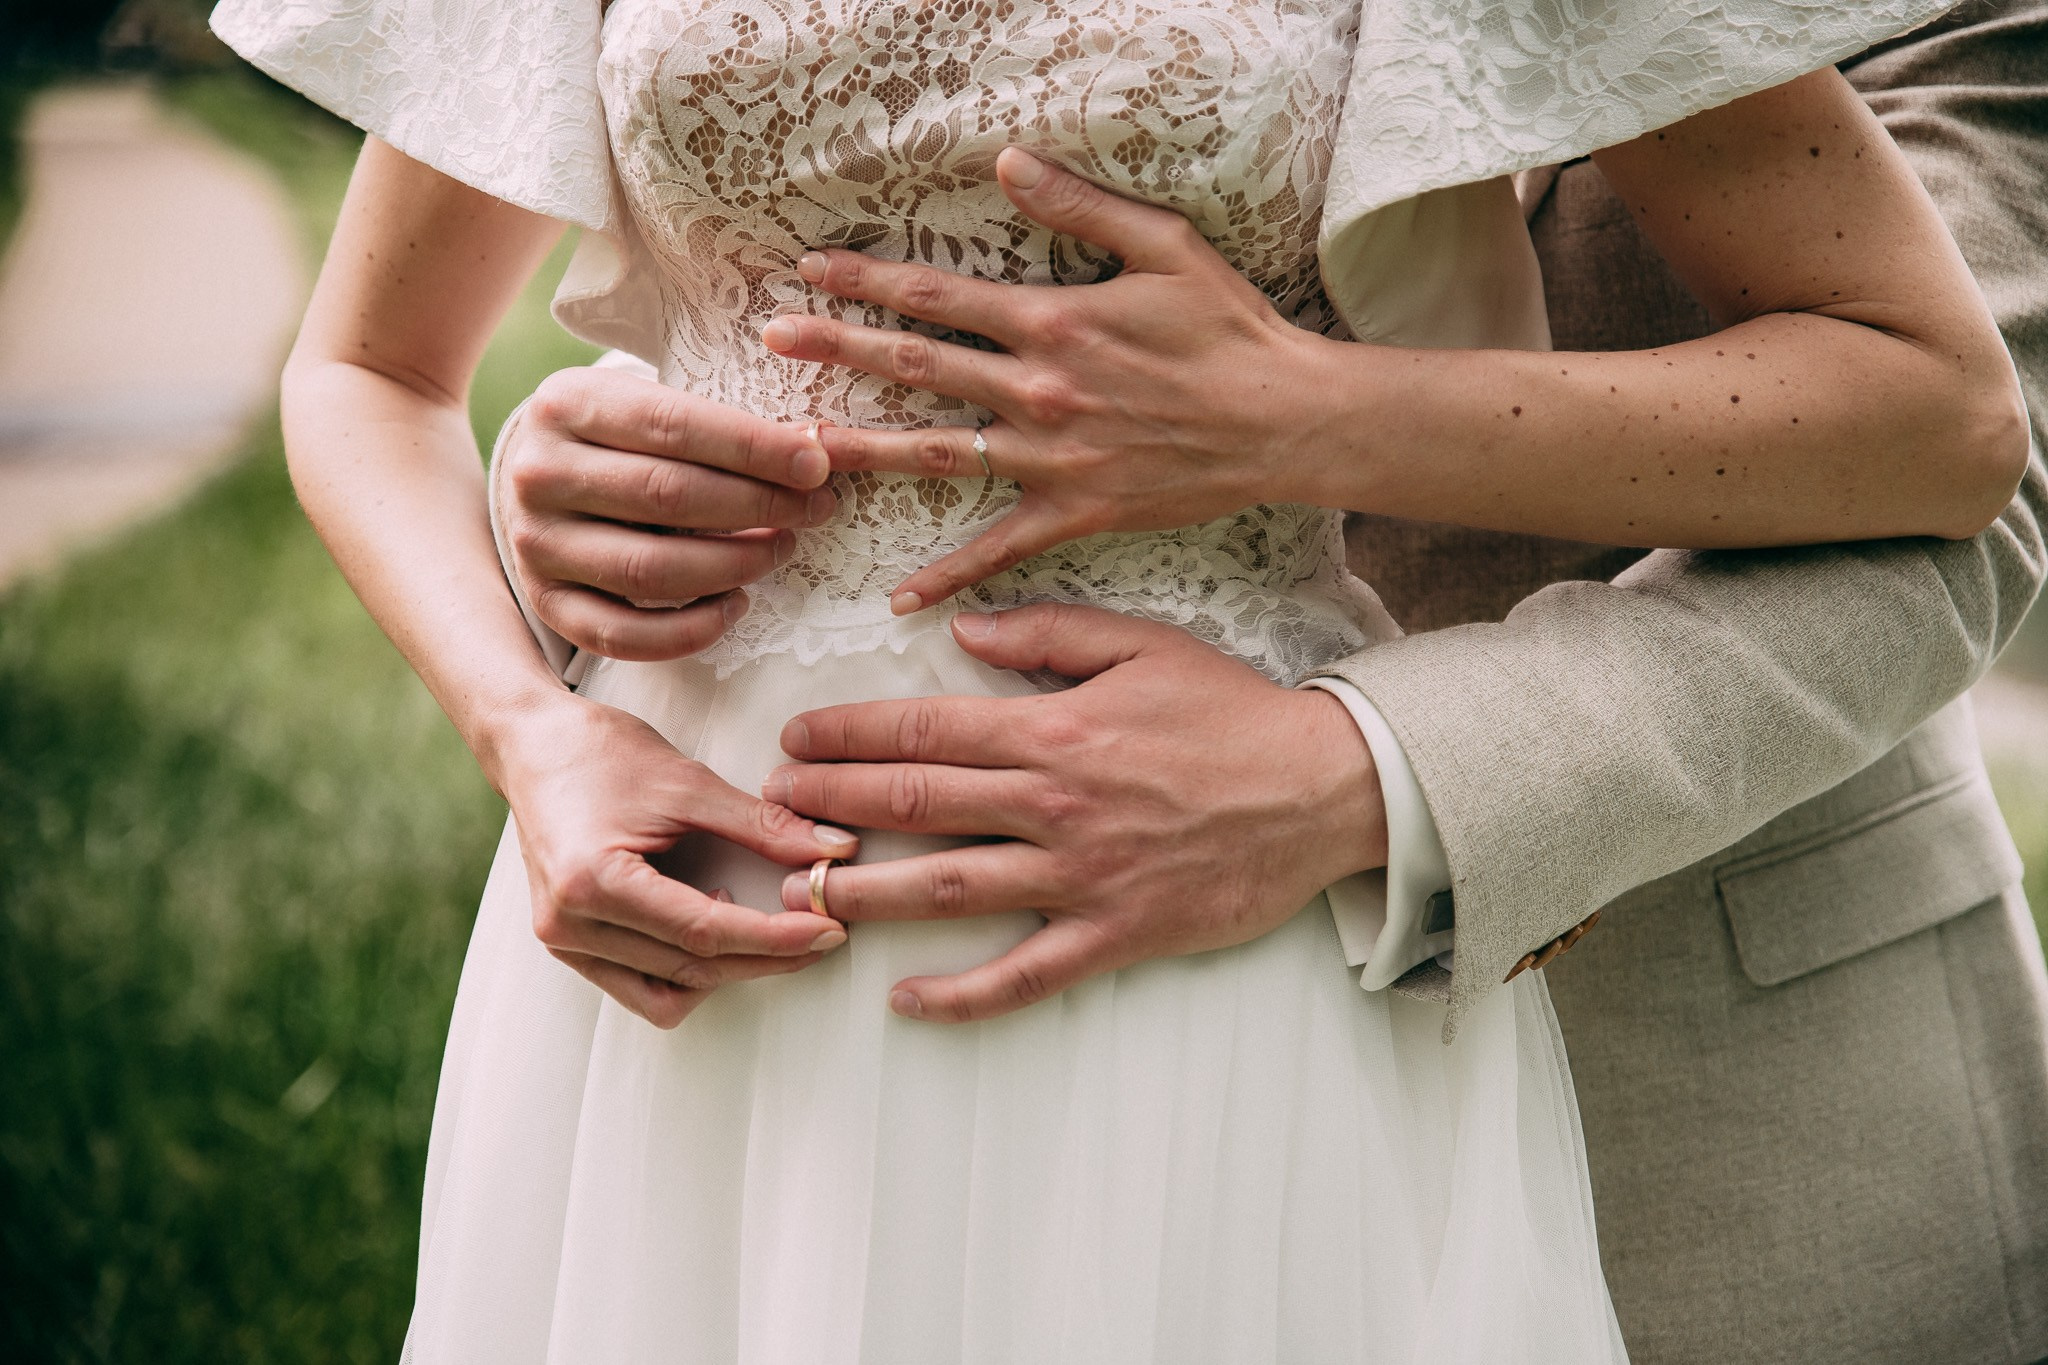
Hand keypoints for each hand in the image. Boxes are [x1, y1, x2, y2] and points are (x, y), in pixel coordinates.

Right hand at [498, 365, 841, 660]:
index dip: (754, 448)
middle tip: (814, 509)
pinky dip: (690, 631)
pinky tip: (736, 605)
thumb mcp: (649, 403)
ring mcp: (536, 544)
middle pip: (667, 496)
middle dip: (758, 506)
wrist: (539, 475)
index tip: (816, 465)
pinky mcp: (546, 601)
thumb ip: (720, 423)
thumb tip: (818, 451)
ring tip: (780, 549)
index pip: (674, 425)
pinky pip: (623, 634)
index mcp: (565, 403)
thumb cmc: (619, 435)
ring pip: (650, 570)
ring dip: (734, 566)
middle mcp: (537, 473)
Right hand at [499, 693, 859, 1025]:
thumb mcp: (688, 783)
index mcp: (594, 882)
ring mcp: (563, 941)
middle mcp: (570, 924)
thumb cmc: (599, 753)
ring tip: (766, 927)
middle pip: (692, 968)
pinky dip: (684, 971)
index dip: (776, 937)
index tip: (828, 929)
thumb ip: (763, 826)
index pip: (704, 931)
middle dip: (766, 956)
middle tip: (822, 932)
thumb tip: (832, 851)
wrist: (533, 745)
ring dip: (727, 969)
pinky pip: (638, 987)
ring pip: (667, 991)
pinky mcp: (569, 944)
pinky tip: (709, 923)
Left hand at [759, 148, 1334, 613]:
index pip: (938, 297)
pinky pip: (1000, 548)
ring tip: (799, 446)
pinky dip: (951, 575)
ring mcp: (1051, 458)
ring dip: (863, 447)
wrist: (1285, 421)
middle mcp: (1038, 392)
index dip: (869, 282)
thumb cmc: (1230, 329)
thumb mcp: (1163, 246)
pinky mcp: (1076, 511)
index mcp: (1053, 323)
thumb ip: (1080, 206)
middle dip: (839, 350)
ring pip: (936, 454)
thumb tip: (1007, 163)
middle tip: (772, 340)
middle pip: (917, 367)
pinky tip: (901, 596)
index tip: (811, 272)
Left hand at [760, 604, 1387, 1021]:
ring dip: (868, 892)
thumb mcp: (1141, 644)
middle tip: (772, 808)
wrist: (1322, 791)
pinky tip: (907, 1000)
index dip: (848, 735)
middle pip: (916, 804)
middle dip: (832, 805)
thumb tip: (960, 628)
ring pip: (949, 888)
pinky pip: (1023, 974)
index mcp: (1053, 730)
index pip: (924, 731)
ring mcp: (1079, 876)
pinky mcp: (1112, 934)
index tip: (796, 739)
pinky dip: (962, 994)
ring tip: (804, 892)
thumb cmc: (1231, 714)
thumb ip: (1046, 633)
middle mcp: (1053, 804)